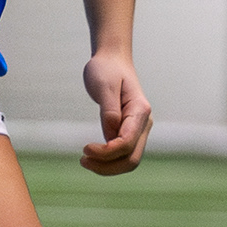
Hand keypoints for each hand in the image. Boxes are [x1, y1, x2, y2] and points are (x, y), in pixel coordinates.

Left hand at [80, 50, 152, 175]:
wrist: (113, 60)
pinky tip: (92, 155)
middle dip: (107, 166)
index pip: (127, 143)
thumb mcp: (104, 86)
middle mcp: (144, 123)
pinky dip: (108, 160)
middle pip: (131, 159)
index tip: (85, 148)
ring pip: (129, 160)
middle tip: (83, 161)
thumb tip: (110, 137)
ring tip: (84, 161)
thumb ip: (109, 112)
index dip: (106, 152)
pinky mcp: (130, 132)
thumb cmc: (107, 69)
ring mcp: (138, 129)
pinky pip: (123, 154)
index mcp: (140, 111)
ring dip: (108, 167)